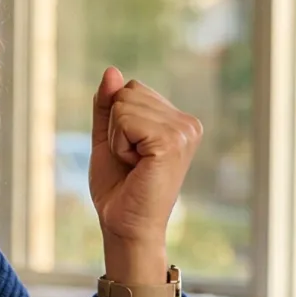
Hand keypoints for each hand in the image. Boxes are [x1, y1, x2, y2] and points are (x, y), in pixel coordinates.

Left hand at [89, 67, 202, 285]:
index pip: (131, 87)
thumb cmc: (119, 189)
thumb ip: (109, 106)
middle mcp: (187, 123)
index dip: (116, 120)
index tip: (129, 153)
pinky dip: (119, 143)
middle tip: (130, 161)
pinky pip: (125, 119)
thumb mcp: (108, 139)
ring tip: (134, 165)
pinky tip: (136, 166)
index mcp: (178, 121)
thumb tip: (112, 70)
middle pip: (128, 90)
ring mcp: (183, 131)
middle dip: (116, 127)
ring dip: (117, 138)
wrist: (125, 225)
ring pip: (124, 104)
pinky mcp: (172, 141)